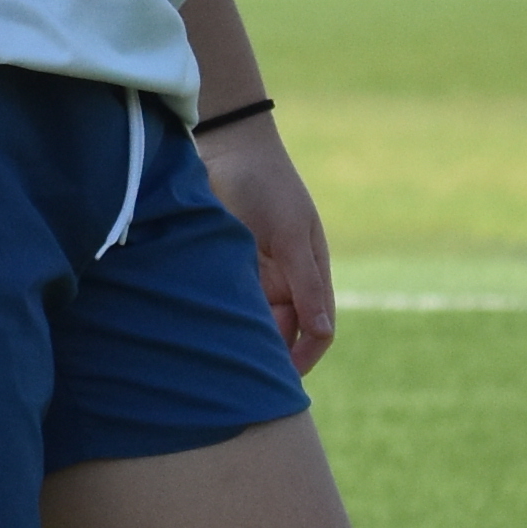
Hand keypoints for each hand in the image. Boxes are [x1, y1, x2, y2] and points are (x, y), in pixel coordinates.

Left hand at [199, 114, 335, 371]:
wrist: (227, 149)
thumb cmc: (268, 186)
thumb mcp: (290, 236)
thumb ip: (306, 285)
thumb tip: (324, 333)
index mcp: (310, 274)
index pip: (317, 330)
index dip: (304, 357)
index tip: (280, 378)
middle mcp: (285, 281)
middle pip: (282, 333)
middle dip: (268, 353)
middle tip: (240, 372)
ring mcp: (255, 276)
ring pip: (253, 322)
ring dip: (242, 337)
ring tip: (217, 352)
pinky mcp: (225, 268)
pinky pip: (226, 304)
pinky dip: (219, 316)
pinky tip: (203, 325)